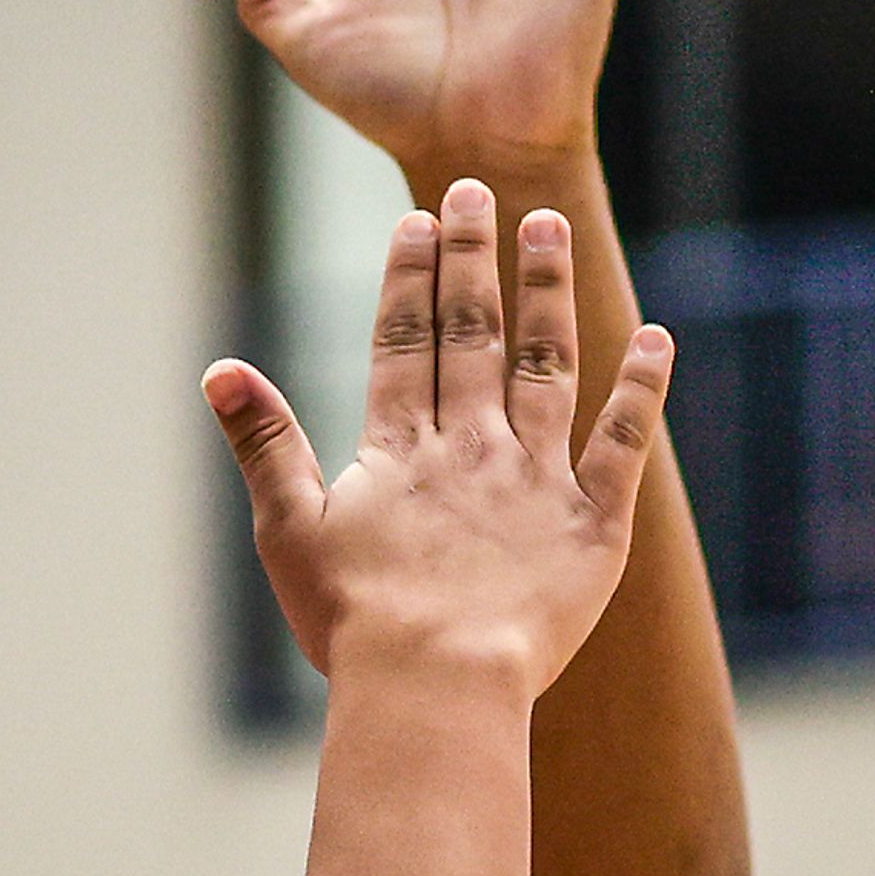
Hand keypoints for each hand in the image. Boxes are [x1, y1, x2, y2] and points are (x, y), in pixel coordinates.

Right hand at [208, 181, 672, 694]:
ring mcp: (537, 480)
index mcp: (400, 450)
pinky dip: (640, 388)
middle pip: (473, 335)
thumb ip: (264, 443)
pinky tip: (654, 337)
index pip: (404, 341)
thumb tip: (220, 370)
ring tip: (548, 228)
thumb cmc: (355, 621)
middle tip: (477, 189)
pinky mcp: (594, 523)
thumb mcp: (289, 531)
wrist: (439, 685)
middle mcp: (473, 447)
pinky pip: (622, 443)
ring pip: (547, 367)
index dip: (410, 277)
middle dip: (474, 257)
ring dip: (546, 294)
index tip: (420, 220)